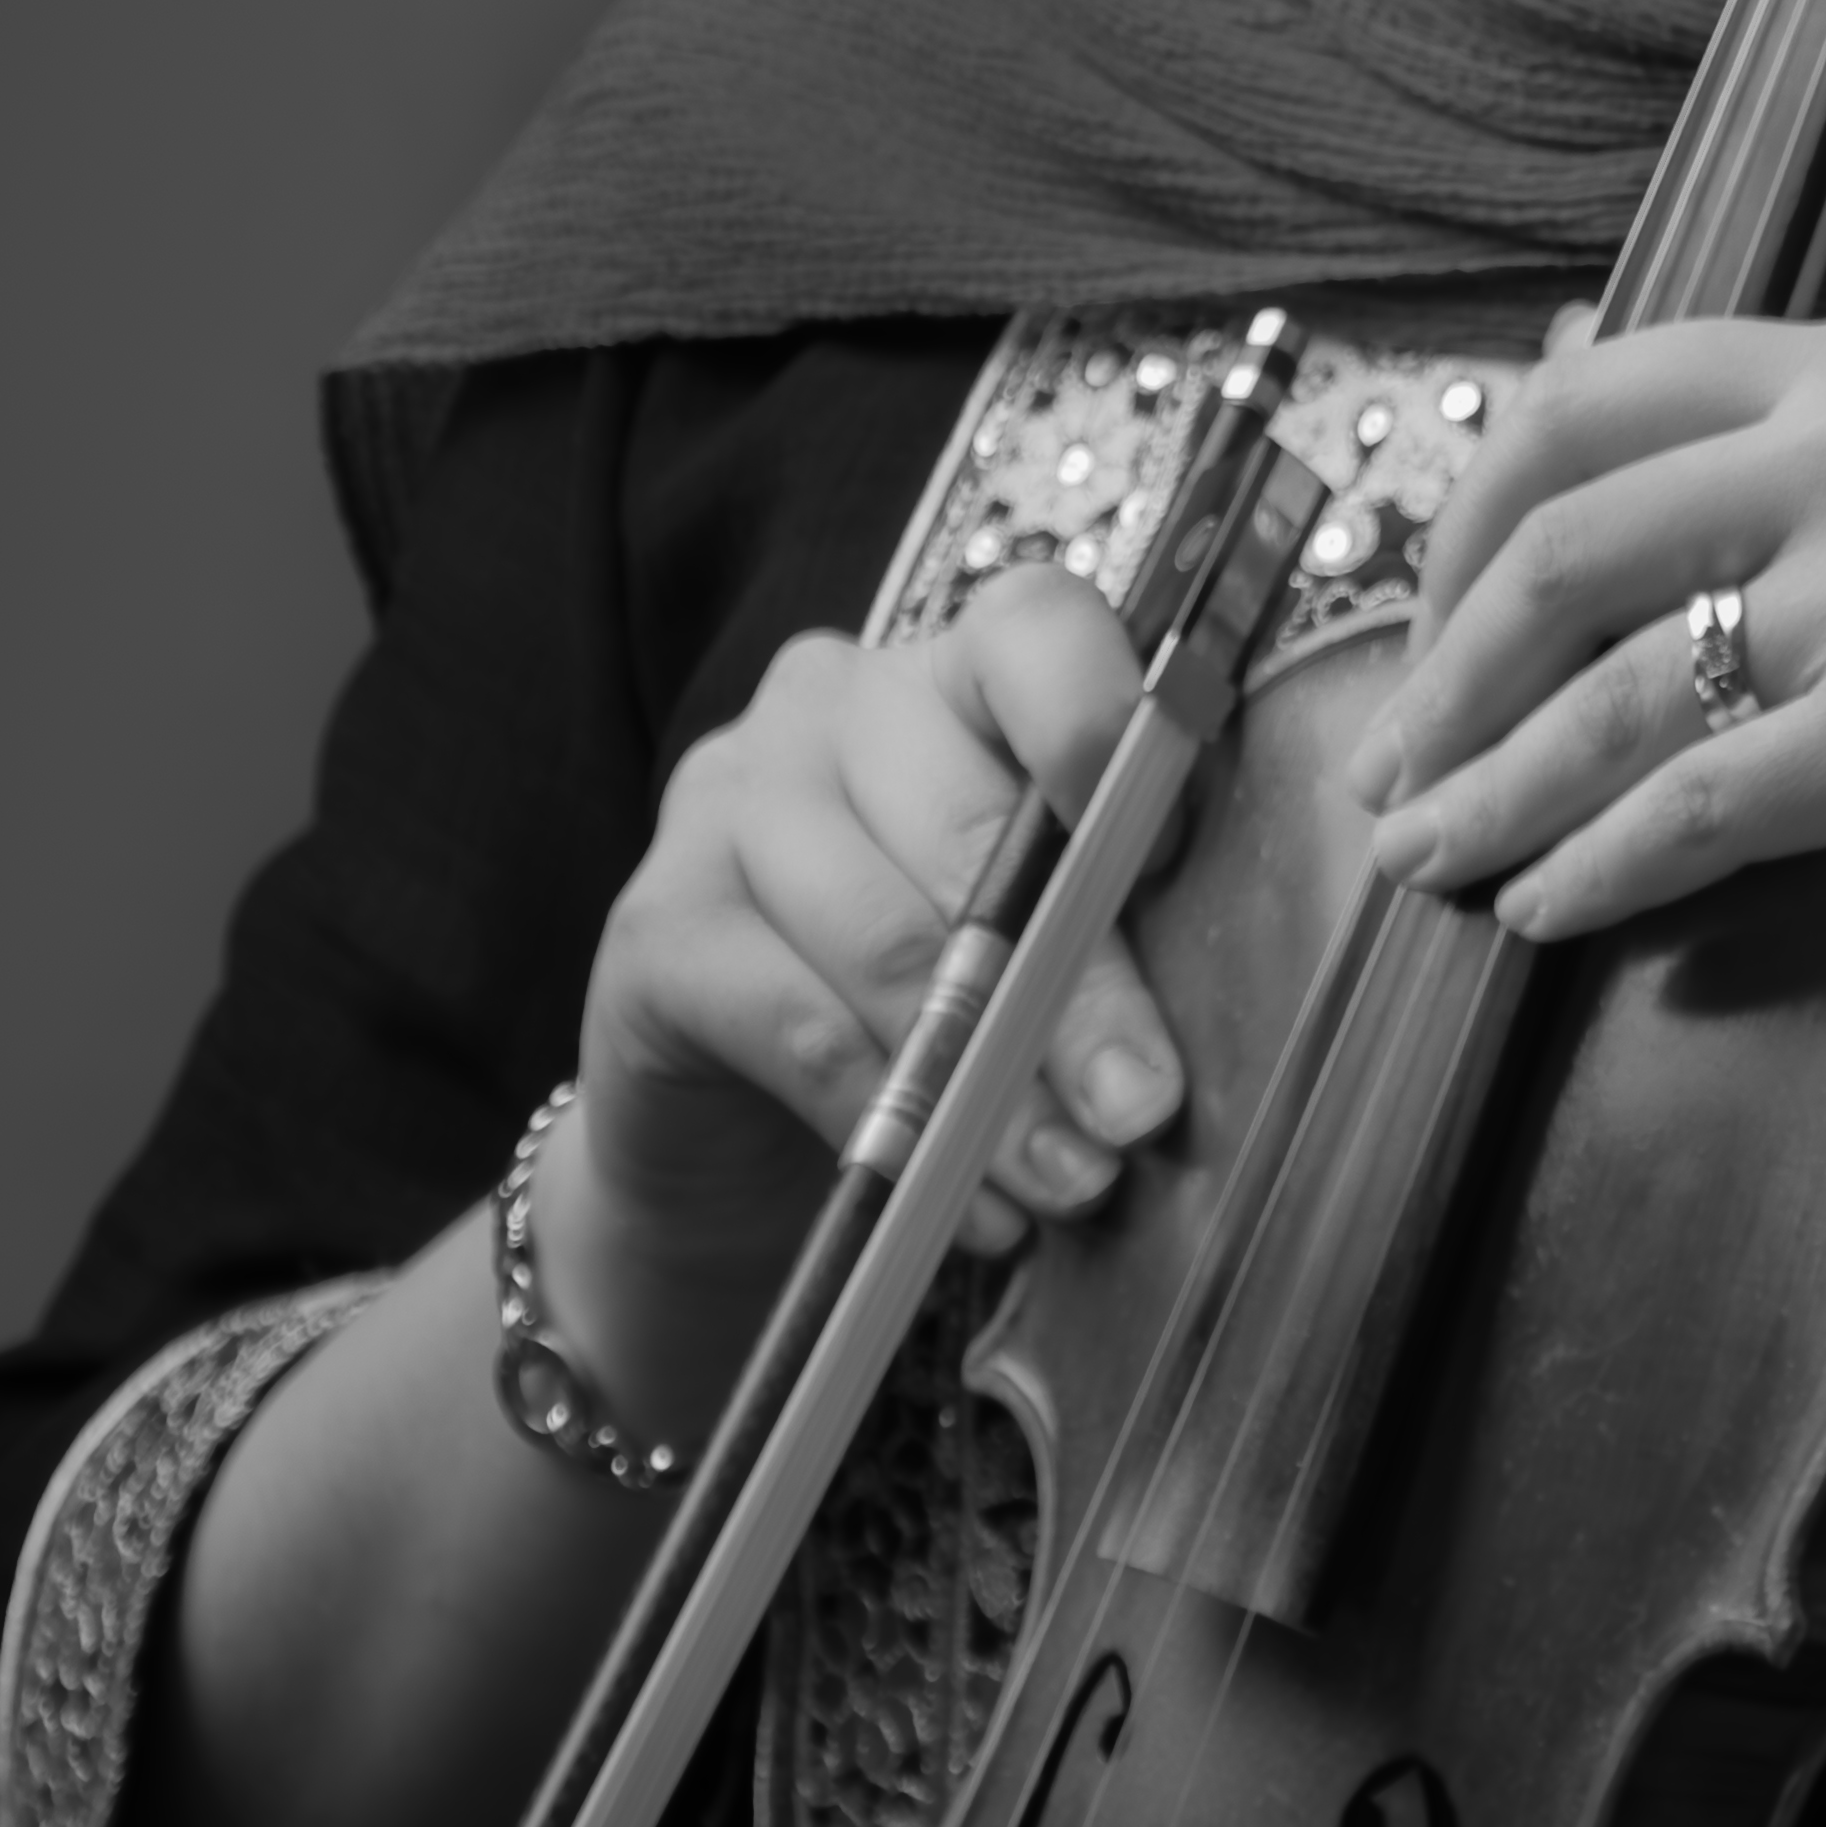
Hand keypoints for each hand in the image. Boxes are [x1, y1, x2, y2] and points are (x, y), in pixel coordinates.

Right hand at [546, 571, 1185, 1410]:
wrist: (739, 1149)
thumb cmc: (940, 1020)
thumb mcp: (1040, 956)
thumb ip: (1104, 941)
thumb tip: (1172, 1050)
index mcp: (956, 677)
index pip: (1034, 631)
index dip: (1105, 722)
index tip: (1165, 852)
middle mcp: (832, 705)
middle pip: (973, 820)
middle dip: (1078, 984)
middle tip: (1141, 1109)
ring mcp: (726, 800)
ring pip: (885, 936)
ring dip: (988, 1080)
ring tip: (1070, 1181)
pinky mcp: (654, 925)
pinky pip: (792, 1022)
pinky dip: (884, 1117)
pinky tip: (948, 1195)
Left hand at [1350, 318, 1825, 1160]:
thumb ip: (1761, 434)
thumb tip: (1549, 352)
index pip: (1578, 402)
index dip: (1461, 526)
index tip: (1420, 630)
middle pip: (1560, 549)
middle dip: (1442, 679)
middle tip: (1389, 775)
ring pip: (1608, 692)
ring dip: (1488, 795)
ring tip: (1423, 866)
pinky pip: (1692, 806)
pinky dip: (1592, 869)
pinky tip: (1544, 914)